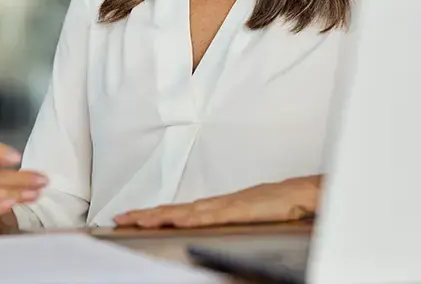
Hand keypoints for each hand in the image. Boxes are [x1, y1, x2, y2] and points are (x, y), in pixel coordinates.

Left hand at [113, 176, 320, 228]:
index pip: (179, 210)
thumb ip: (230, 221)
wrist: (301, 194)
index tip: (132, 216)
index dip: (154, 213)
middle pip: (174, 208)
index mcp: (217, 206)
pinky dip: (189, 217)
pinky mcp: (237, 210)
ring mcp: (225, 206)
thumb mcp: (248, 216)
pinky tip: (174, 220)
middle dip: (145, 214)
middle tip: (119, 218)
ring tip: (134, 220)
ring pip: (185, 211)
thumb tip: (214, 226)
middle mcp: (216, 203)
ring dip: (158, 215)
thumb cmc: (279, 205)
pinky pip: (208, 215)